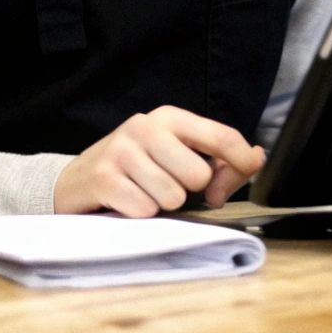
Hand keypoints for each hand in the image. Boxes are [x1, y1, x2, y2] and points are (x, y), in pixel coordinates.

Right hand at [53, 106, 265, 215]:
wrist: (75, 181)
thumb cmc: (136, 169)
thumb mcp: (176, 155)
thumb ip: (220, 160)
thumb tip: (256, 158)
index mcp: (169, 118)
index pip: (221, 135)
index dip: (242, 160)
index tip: (247, 172)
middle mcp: (145, 126)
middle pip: (199, 174)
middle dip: (190, 191)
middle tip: (170, 187)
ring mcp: (121, 151)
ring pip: (173, 196)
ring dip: (163, 204)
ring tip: (144, 193)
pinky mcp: (103, 178)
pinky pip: (145, 209)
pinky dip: (140, 214)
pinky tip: (126, 201)